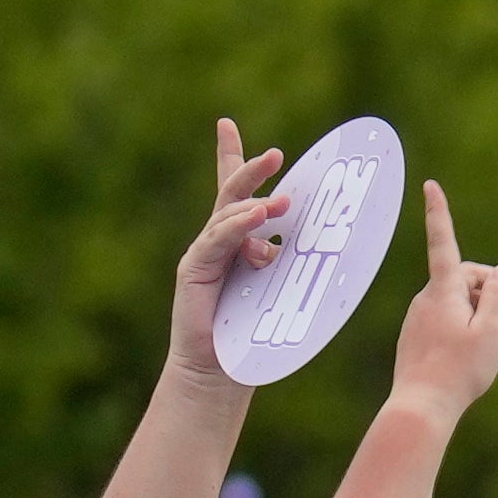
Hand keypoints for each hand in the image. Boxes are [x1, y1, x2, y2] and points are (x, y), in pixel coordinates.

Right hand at [162, 120, 296, 387]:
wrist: (219, 374)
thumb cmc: (252, 338)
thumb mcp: (278, 292)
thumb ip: (285, 263)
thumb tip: (302, 240)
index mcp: (236, 244)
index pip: (234, 194)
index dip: (230, 157)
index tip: (225, 124)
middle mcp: (218, 243)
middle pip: (230, 193)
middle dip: (249, 168)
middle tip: (276, 155)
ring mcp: (204, 254)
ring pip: (226, 215)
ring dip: (256, 203)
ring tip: (282, 200)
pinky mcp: (195, 270)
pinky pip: (217, 241)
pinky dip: (238, 227)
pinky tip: (258, 218)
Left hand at [383, 179, 497, 428]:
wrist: (421, 407)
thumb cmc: (459, 371)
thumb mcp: (491, 331)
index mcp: (443, 291)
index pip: (443, 242)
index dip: (438, 212)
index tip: (429, 185)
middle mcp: (425, 298)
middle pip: (463, 277)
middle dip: (493, 281)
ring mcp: (417, 318)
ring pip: (455, 301)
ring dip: (479, 307)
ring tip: (496, 334)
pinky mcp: (414, 338)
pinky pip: (444, 319)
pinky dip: (464, 323)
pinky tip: (472, 351)